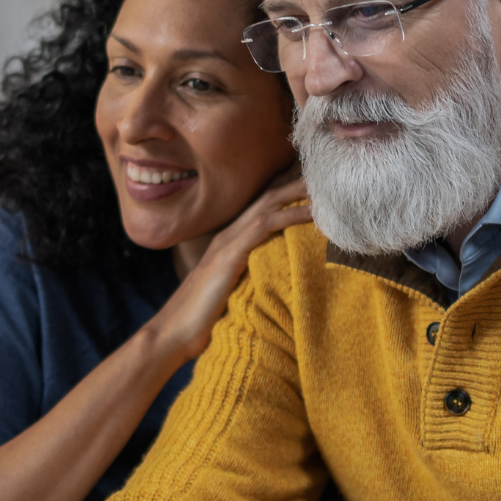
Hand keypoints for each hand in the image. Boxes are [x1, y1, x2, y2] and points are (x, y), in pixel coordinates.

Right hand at [152, 170, 311, 361]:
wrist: (173, 333)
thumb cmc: (201, 319)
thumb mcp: (231, 292)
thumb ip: (248, 279)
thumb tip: (273, 281)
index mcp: (229, 241)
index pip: (262, 205)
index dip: (287, 190)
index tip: (315, 180)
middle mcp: (228, 234)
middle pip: (268, 195)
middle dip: (296, 180)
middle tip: (327, 168)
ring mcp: (228, 243)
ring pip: (268, 204)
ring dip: (298, 190)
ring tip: (326, 181)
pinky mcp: (229, 256)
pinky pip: (264, 227)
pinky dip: (290, 216)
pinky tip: (313, 212)